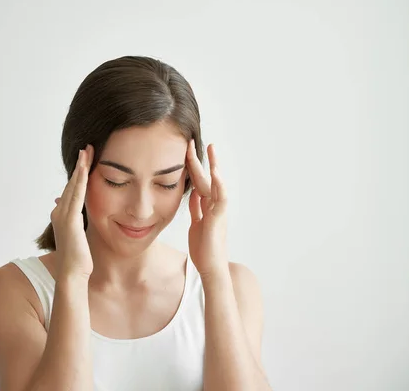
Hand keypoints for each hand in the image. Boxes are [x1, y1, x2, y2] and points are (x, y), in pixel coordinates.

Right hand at [51, 145, 94, 278]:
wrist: (72, 274)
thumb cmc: (78, 259)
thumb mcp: (78, 236)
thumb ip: (77, 223)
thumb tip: (77, 214)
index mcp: (62, 214)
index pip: (72, 189)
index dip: (79, 173)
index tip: (86, 159)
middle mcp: (59, 212)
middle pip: (71, 183)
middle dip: (80, 165)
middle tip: (87, 147)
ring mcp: (63, 215)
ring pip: (73, 185)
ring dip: (80, 167)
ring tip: (87, 151)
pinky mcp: (70, 220)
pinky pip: (76, 195)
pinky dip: (80, 181)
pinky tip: (85, 169)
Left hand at [186, 140, 228, 277]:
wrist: (211, 267)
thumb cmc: (204, 249)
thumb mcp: (196, 223)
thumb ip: (196, 208)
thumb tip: (193, 194)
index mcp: (207, 206)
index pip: (200, 182)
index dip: (194, 167)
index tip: (188, 151)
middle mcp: (214, 206)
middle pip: (207, 178)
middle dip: (202, 160)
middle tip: (196, 142)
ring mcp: (218, 211)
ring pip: (215, 184)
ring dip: (213, 166)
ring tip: (211, 149)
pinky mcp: (218, 219)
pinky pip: (221, 199)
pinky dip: (220, 186)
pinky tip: (216, 173)